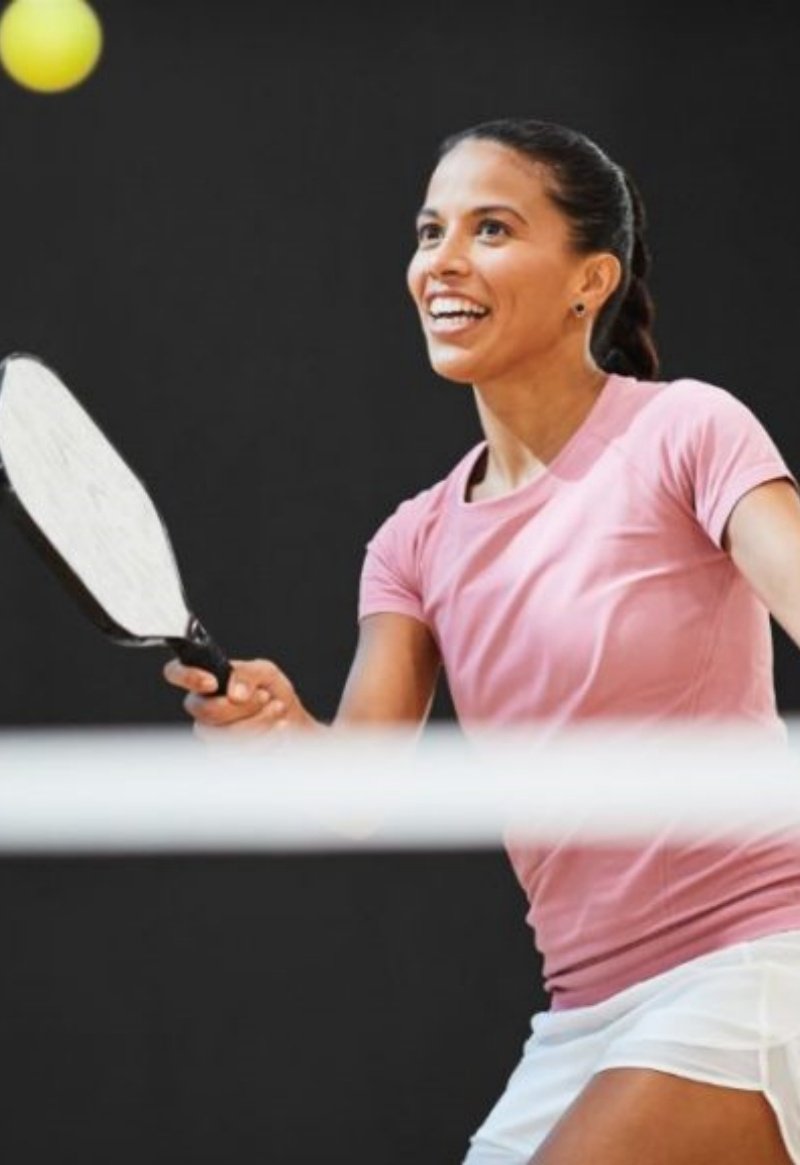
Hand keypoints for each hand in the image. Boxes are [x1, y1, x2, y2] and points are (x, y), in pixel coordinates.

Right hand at [163, 657, 322, 738]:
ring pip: (222, 734)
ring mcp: (211, 734)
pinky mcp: (225, 757)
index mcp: (207, 682)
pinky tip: (278, 729)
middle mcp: (203, 708)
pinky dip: (265, 738)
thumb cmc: (274, 696)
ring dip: (259, 721)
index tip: (212, 683)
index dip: (187, 676)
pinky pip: (236, 753)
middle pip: (204, 710)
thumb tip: (234, 691)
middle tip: (264, 697)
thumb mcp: (266, 673)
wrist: (294, 727)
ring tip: (278, 710)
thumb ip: (247, 673)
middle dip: (241, 705)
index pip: (176, 672)